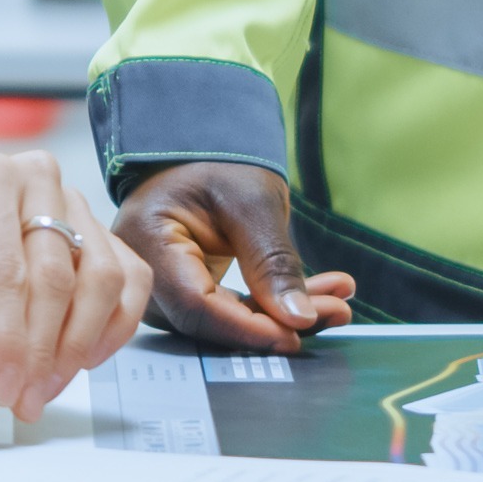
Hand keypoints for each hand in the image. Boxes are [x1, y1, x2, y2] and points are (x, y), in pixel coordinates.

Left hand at [0, 152, 151, 418]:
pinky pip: (129, 283)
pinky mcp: (104, 232)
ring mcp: (77, 204)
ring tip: (42, 388)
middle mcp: (36, 180)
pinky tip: (80, 360)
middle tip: (22, 401)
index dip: (7, 338)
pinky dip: (111, 329)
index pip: (4, 268)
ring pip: (102, 280)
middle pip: (57, 276)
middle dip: (40, 352)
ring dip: (77, 346)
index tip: (2, 391)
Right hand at [111, 161, 356, 353]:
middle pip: (209, 321)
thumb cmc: (218, 162)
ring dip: (280, 317)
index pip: (196, 304)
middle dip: (276, 323)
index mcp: (148, 240)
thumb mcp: (252, 202)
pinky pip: (229, 313)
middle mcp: (146, 274)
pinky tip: (316, 298)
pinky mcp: (188, 291)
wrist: (203, 148)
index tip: (298, 333)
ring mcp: (163, 286)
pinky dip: (271, 308)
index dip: (248, 328)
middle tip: (336, 310)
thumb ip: (272, 263)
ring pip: (224, 323)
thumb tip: (299, 321)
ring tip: (336, 300)